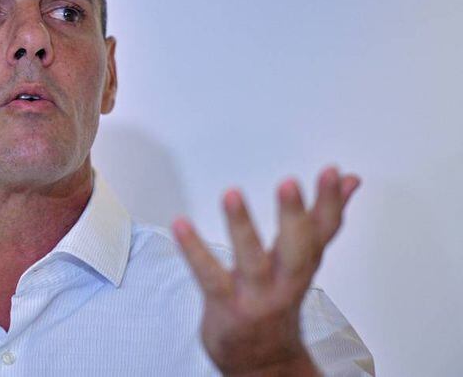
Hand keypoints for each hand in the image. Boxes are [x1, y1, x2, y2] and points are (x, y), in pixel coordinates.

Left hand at [172, 166, 359, 375]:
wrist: (263, 363)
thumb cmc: (279, 300)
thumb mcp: (304, 258)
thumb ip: (321, 218)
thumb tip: (348, 179)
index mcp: (303, 264)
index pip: (324, 231)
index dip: (330, 202)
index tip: (332, 172)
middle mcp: (285, 281)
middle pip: (297, 249)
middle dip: (294, 216)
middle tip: (289, 184)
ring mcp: (256, 296)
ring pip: (252, 261)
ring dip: (242, 227)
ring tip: (232, 193)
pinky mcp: (226, 306)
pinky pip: (209, 276)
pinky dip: (194, 250)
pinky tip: (181, 224)